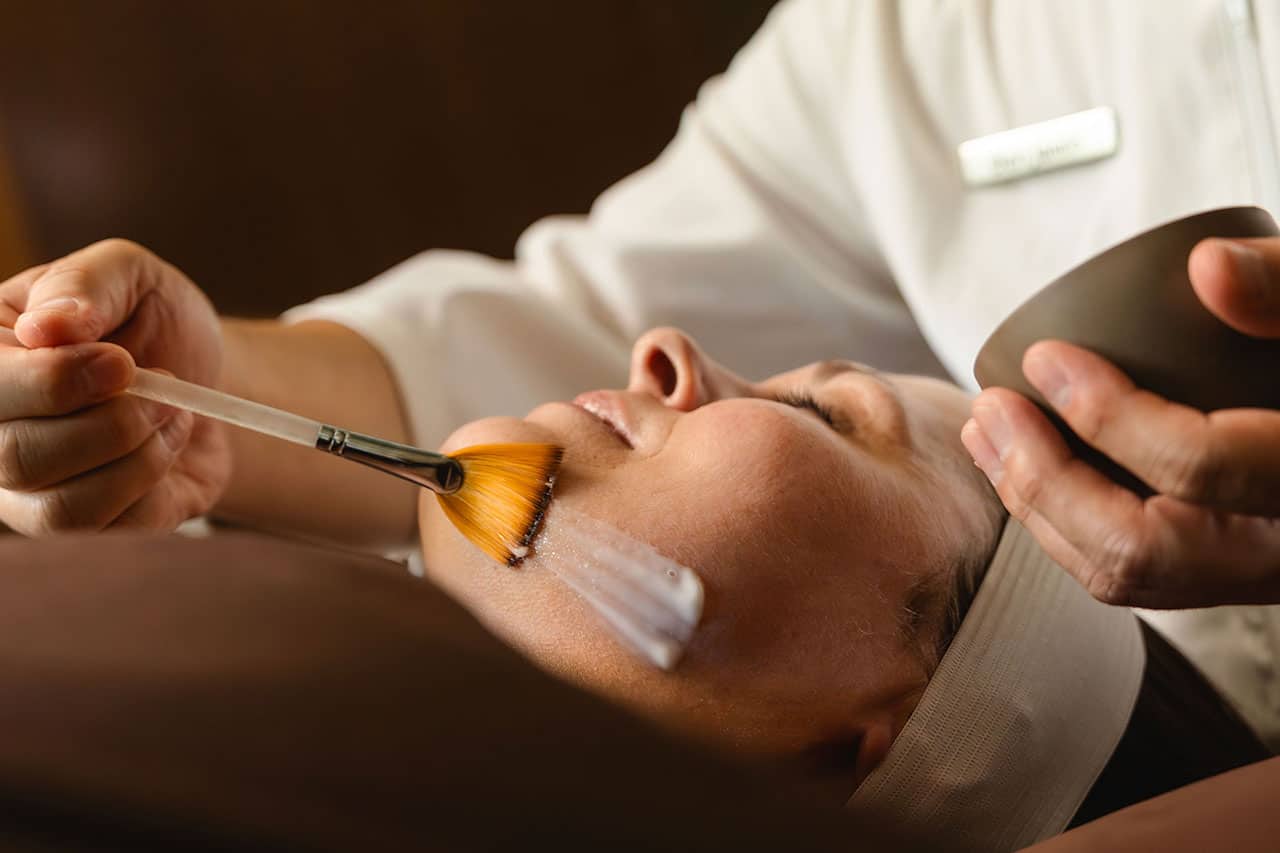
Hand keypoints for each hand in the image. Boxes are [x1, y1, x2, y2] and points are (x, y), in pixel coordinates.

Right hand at [0, 239, 229, 533]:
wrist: (206, 376)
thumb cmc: (150, 319)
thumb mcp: (128, 274)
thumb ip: (87, 284)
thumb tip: (48, 325)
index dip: (58, 382)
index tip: (123, 361)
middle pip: (16, 458)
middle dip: (115, 422)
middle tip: (163, 384)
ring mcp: (25, 491)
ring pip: (66, 508)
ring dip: (142, 456)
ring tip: (170, 412)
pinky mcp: (81, 526)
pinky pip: (114, 531)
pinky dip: (158, 484)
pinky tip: (168, 442)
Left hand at [962, 236, 1279, 608]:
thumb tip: (1203, 266)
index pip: (1202, 467)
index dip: (1109, 414)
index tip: (1043, 357)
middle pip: (1143, 548)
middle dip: (1044, 481)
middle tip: (990, 410)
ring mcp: (1262, 572)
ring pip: (1129, 576)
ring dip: (1037, 507)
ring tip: (989, 434)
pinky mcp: (1233, 571)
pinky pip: (1136, 575)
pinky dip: (1064, 525)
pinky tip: (1028, 469)